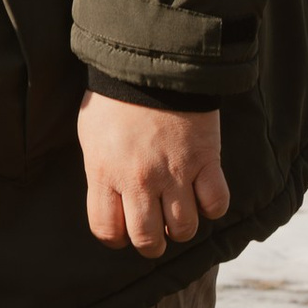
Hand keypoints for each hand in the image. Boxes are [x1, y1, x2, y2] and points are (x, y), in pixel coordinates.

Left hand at [79, 94, 229, 257]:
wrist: (150, 62)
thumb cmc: (114, 99)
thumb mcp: (91, 135)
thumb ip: (99, 172)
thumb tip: (108, 201)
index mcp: (104, 172)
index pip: (107, 230)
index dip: (115, 239)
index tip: (121, 233)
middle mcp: (139, 179)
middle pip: (148, 239)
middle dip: (151, 244)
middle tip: (154, 233)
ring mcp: (174, 171)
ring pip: (184, 229)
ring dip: (181, 228)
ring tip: (177, 214)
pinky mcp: (205, 160)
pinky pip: (216, 204)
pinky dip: (212, 207)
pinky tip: (202, 196)